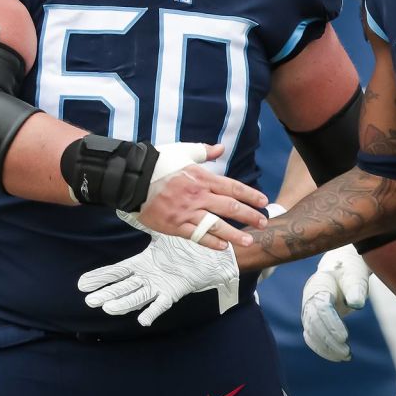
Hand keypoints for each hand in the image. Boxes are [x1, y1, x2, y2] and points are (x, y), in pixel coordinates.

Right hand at [78, 213, 238, 325]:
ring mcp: (159, 286)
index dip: (101, 277)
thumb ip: (144, 223)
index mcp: (142, 264)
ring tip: (108, 308)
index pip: (117, 271)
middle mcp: (147, 278)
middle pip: (123, 287)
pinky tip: (142, 319)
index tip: (83, 284)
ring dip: (123, 303)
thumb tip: (126, 208)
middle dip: (107, 293)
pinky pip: (161, 304)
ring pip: (137, 297)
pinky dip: (152, 312)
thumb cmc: (184, 246)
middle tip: (89, 300)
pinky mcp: (173, 292)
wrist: (209, 255)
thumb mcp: (161, 233)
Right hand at [136, 142, 268, 250]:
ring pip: (216, 225)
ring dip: (234, 234)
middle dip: (249, 216)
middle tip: (263, 223)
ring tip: (249, 241)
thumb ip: (204, 151)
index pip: (233, 188)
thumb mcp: (184, 151)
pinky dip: (211, 242)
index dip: (250, 195)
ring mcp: (187, 212)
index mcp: (203, 178)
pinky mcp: (174, 225)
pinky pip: (196, 236)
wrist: (133, 178)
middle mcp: (199, 196)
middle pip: (230, 207)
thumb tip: (221, 148)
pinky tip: (223, 247)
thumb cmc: (159, 162)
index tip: (263, 202)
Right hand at [301, 245, 371, 361]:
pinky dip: (324, 349)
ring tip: (346, 356)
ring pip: (311, 334)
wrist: (341, 271)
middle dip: (329, 340)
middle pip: (314, 323)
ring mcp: (308, 312)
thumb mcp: (355, 277)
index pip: (321, 309)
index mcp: (318, 286)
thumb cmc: (349, 273)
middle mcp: (309, 300)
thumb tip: (357, 304)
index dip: (331, 324)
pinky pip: (312, 338)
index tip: (345, 337)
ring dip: (326, 348)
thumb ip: (356, 289)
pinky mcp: (311, 322)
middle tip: (347, 352)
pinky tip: (339, 357)